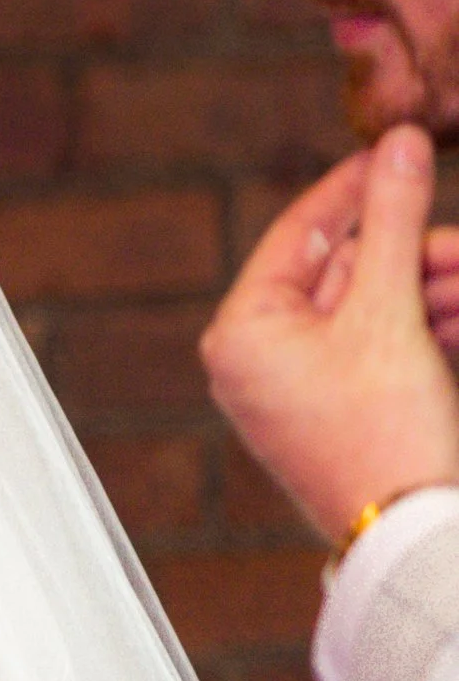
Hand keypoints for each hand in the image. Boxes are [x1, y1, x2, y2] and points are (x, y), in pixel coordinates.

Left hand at [201, 128, 458, 542]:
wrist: (415, 538)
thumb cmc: (388, 431)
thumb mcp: (392, 310)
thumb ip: (394, 220)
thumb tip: (400, 142)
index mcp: (243, 329)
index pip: (301, 231)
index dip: (357, 187)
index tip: (400, 150)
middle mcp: (256, 358)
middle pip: (345, 272)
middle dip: (413, 254)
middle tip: (458, 241)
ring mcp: (295, 389)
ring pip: (373, 310)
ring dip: (430, 291)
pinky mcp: (338, 412)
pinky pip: (380, 350)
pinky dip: (425, 330)